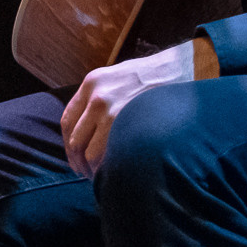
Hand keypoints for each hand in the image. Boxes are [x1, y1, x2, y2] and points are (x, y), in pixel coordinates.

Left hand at [58, 37, 215, 176]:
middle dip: (77, 160)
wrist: (178, 70)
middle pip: (75, 139)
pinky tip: (113, 171)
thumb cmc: (150, 77)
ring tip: (98, 175)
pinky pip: (109, 154)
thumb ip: (97, 98)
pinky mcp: (129, 124)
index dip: (68, 143)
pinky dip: (106, 167)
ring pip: (89, 151)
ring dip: (90, 168)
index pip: (67, 120)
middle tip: (83, 172)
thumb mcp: (115, 78)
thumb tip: (86, 128)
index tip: (73, 156)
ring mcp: (112, 111)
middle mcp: (97, 97)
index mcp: (91, 83)